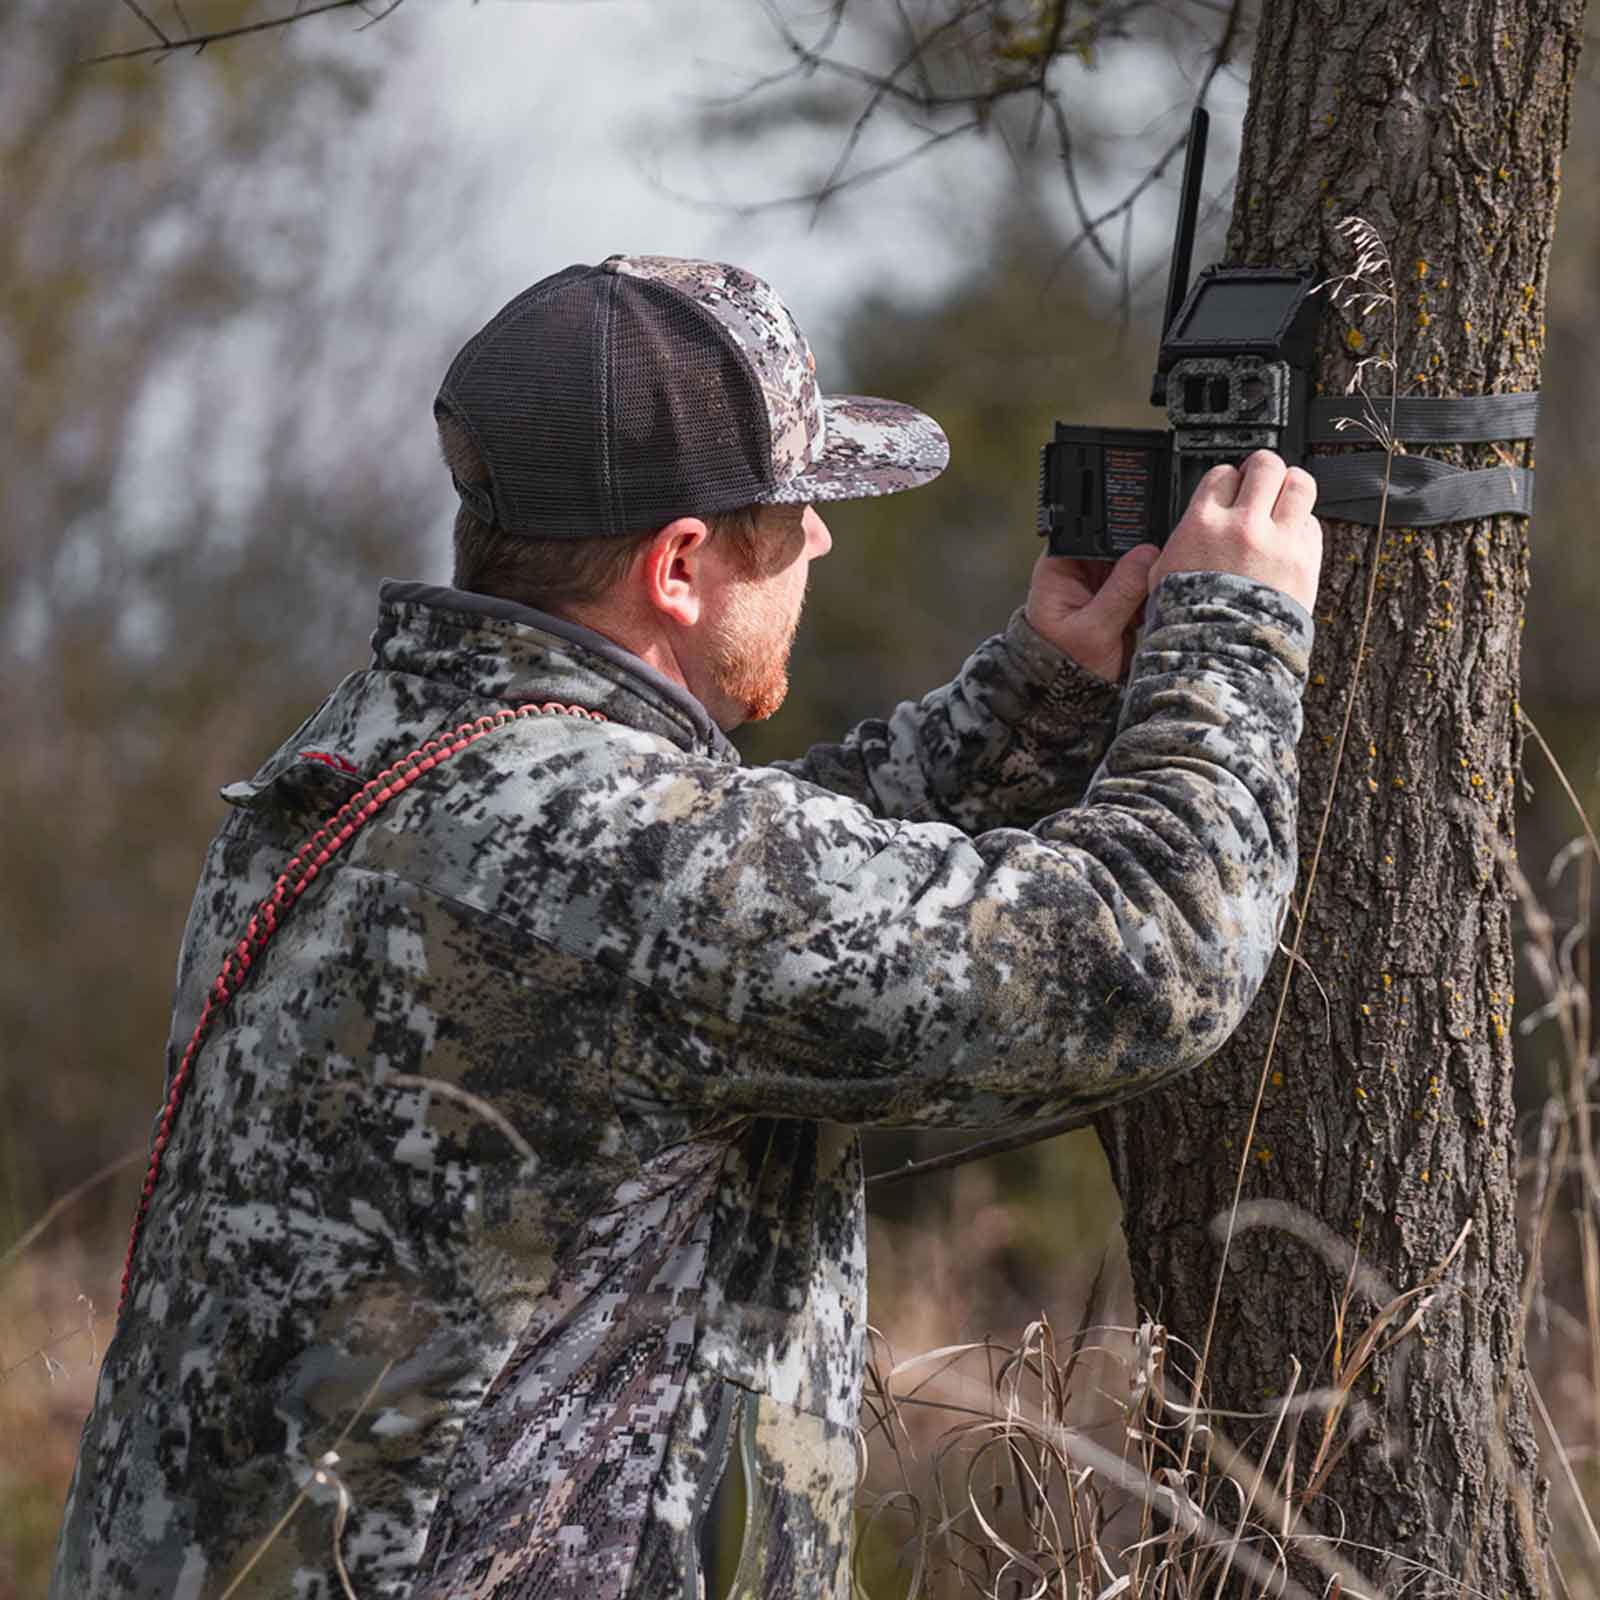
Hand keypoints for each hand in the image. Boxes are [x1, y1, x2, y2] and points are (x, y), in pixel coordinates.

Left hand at [1025, 542, 1160, 683]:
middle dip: (1142, 549)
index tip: (1147, 535)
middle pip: (1118, 540)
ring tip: (1162, 586)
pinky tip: (1161, 598)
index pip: (1090, 530)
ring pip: (1135, 559)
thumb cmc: (1065, 665)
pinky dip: (1155, 588)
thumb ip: (1119, 592)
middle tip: (1163, 563)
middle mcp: (1082, 568)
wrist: (1073, 694)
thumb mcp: (1093, 630)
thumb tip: (1147, 554)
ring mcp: (1102, 581)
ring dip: (1152, 570)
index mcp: (1060, 567)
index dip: (1119, 526)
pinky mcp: (1120, 596)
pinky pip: (1144, 580)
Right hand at [1148, 450, 1322, 612]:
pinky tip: (1290, 540)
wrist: (1220, 657)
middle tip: (1262, 481)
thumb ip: (1186, 537)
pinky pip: (1313, 525)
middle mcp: (1243, 526)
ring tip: (1285, 499)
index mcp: (1203, 526)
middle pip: (1265, 466)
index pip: (1222, 474)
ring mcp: (1279, 542)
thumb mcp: (1165, 573)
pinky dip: (1303, 527)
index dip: (1227, 480)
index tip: (1229, 489)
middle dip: (1263, 470)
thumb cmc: (1189, 623)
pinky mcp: (1305, 561)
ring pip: (1300, 484)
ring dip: (1292, 487)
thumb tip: (1200, 520)